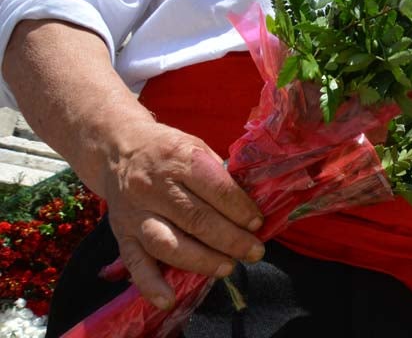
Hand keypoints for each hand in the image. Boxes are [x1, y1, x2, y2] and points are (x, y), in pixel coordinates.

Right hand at [100, 121, 264, 309]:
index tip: (258, 223)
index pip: (216, 189)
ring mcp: (136, 213)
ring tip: (227, 267)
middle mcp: (155, 186)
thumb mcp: (196, 147)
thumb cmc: (168, 150)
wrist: (118, 149)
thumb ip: (219, 175)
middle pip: (197, 219)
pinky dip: (150, 284)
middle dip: (231, 240)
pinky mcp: (121, 234)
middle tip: (254, 251)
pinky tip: (168, 299)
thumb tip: (251, 205)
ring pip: (169, 243)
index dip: (241, 209)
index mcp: (180, 159)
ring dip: (202, 261)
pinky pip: (134, 263)